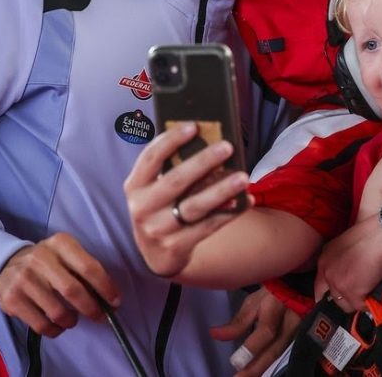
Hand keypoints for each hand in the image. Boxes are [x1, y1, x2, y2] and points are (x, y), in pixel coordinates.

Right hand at [0, 232, 118, 337]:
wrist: (7, 264)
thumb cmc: (48, 261)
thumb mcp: (66, 254)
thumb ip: (85, 270)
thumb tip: (109, 298)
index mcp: (60, 244)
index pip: (89, 267)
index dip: (105, 287)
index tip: (115, 302)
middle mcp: (40, 258)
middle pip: (73, 290)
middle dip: (91, 308)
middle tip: (99, 317)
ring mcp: (24, 279)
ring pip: (57, 312)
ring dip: (72, 321)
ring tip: (73, 320)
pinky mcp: (12, 299)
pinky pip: (41, 324)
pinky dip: (55, 330)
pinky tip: (58, 326)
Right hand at [123, 122, 251, 277]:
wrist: (156, 254)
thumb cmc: (163, 206)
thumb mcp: (156, 188)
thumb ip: (172, 167)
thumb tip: (209, 139)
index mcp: (135, 185)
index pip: (150, 158)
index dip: (170, 140)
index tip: (194, 126)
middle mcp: (141, 207)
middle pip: (176, 181)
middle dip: (203, 162)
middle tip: (227, 147)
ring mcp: (157, 229)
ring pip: (194, 207)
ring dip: (221, 190)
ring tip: (243, 177)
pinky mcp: (175, 247)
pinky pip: (207, 227)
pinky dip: (228, 213)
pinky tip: (246, 201)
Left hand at [208, 286, 300, 376]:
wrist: (300, 290)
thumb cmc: (272, 294)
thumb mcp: (253, 302)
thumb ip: (238, 322)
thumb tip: (214, 334)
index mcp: (276, 308)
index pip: (266, 331)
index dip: (251, 348)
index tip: (235, 362)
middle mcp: (290, 323)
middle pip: (274, 350)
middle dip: (255, 368)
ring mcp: (298, 333)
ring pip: (279, 355)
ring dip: (261, 369)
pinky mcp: (299, 339)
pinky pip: (283, 355)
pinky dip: (269, 365)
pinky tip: (257, 373)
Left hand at [314, 215, 381, 311]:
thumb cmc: (373, 234)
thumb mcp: (349, 243)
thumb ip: (344, 260)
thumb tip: (351, 274)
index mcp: (325, 258)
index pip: (319, 286)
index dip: (331, 293)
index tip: (340, 296)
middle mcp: (327, 271)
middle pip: (334, 298)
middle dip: (348, 297)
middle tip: (362, 291)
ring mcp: (338, 284)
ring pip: (346, 305)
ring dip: (359, 300)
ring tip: (371, 288)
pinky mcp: (352, 293)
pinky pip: (361, 306)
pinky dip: (370, 302)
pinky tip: (376, 289)